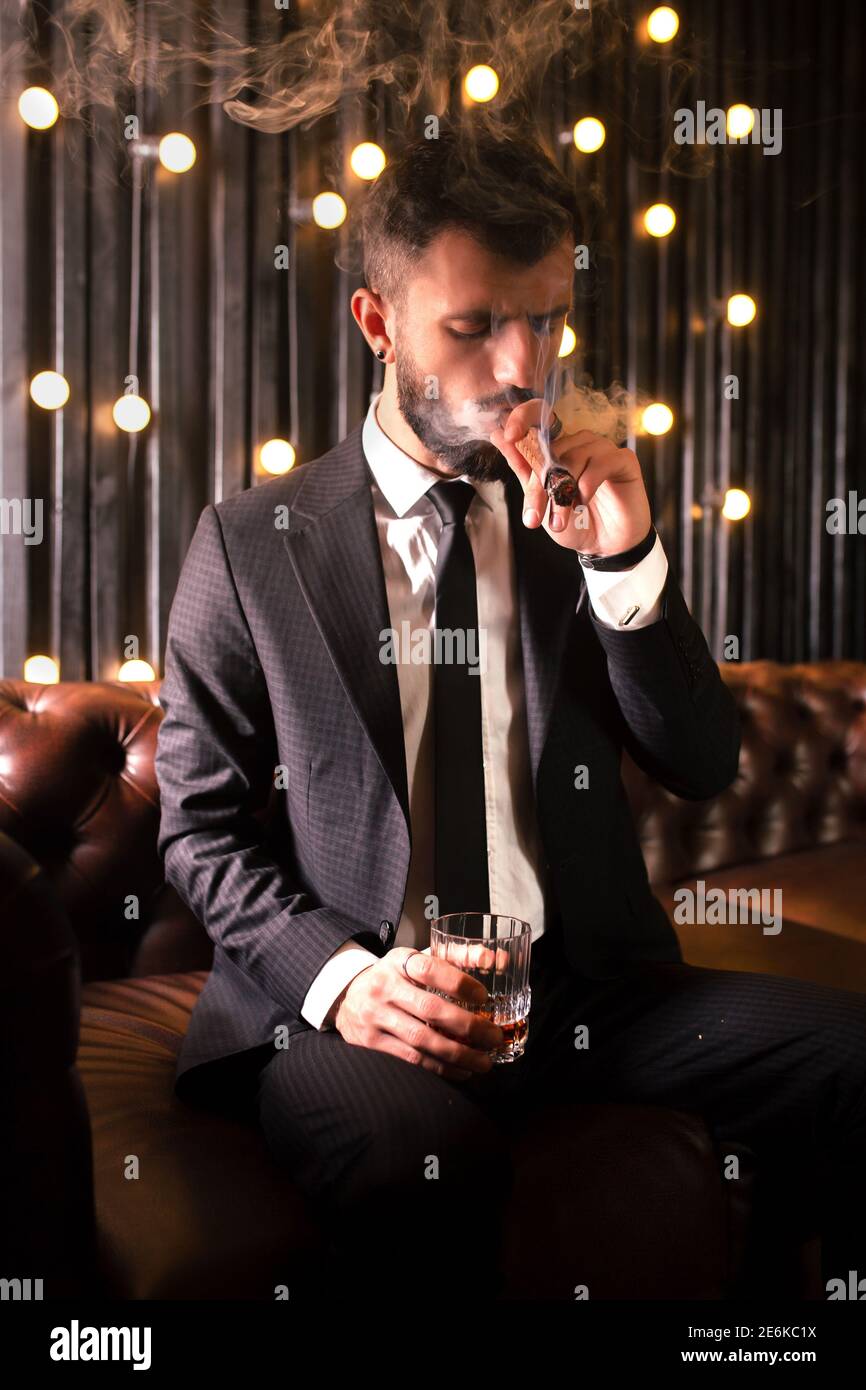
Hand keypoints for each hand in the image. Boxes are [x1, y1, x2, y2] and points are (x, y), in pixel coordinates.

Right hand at [332, 946, 504, 1082]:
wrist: (348, 998)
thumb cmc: (394, 978)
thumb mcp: (417, 960)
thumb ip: (456, 957)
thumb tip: (493, 957)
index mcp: (399, 962)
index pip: (429, 969)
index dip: (459, 983)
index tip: (483, 997)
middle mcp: (385, 987)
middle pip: (429, 1009)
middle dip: (467, 1026)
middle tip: (493, 1037)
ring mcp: (376, 1016)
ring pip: (422, 1040)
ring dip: (458, 1054)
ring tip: (484, 1062)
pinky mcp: (372, 1042)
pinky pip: (411, 1058)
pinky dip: (439, 1067)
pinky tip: (461, 1070)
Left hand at [490, 398, 650, 556]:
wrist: (603, 548)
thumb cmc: (575, 523)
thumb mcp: (540, 501)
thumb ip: (523, 468)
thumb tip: (498, 435)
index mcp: (557, 449)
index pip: (539, 416)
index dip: (522, 418)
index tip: (508, 434)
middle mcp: (579, 443)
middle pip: (552, 449)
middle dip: (540, 486)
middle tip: (535, 516)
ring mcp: (602, 449)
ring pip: (575, 456)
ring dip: (564, 491)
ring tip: (562, 518)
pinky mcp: (623, 460)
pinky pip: (602, 461)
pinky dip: (589, 483)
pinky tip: (585, 499)